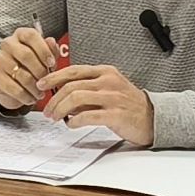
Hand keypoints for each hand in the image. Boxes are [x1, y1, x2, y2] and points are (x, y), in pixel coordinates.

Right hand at [0, 26, 60, 110]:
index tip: (52, 63)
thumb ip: (50, 49)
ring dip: (35, 87)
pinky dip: (27, 96)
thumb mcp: (43, 57)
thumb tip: (51, 41)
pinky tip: (31, 98)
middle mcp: (7, 44)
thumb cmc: (31, 66)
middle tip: (47, 81)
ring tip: (41, 93)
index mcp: (21, 34)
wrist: (11, 83)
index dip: (43, 50)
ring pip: (22, 75)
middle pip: (26, 55)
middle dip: (40, 71)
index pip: (31, 35)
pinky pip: (15, 89)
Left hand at [39, 64, 153, 145]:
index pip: (73, 70)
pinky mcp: (115, 115)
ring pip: (76, 98)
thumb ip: (87, 87)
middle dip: (54, 99)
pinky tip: (71, 125)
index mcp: (105, 72)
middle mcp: (108, 81)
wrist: (154, 117)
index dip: (53, 77)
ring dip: (60, 109)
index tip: (41, 84)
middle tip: (47, 110)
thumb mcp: (108, 87)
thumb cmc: (128, 104)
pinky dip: (74, 121)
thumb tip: (62, 93)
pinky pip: (88, 116)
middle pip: (71, 86)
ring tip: (55, 118)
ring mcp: (112, 98)